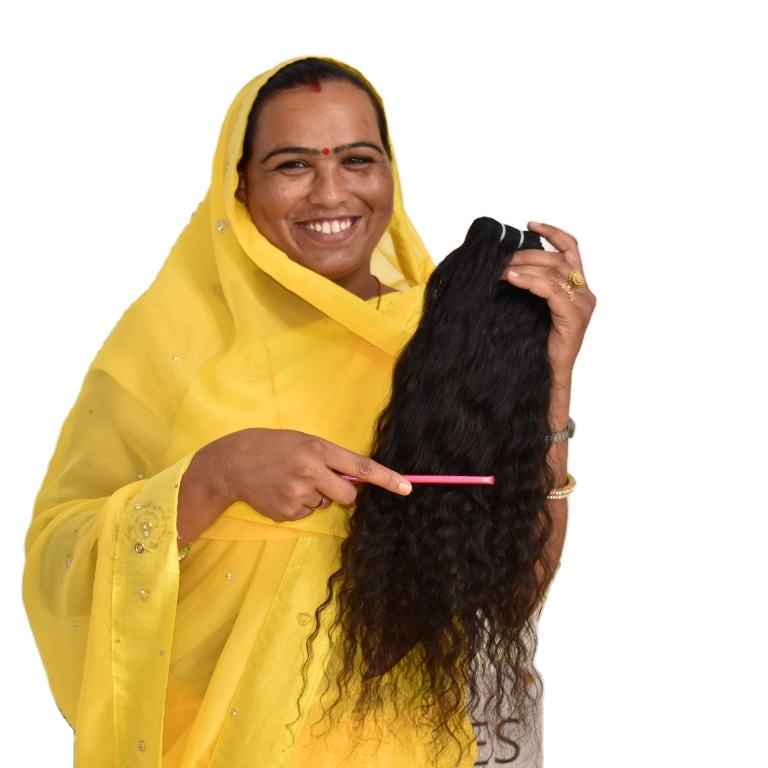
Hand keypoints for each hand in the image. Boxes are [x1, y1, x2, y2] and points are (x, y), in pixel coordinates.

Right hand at [178, 429, 412, 541]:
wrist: (233, 463)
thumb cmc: (275, 447)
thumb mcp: (305, 441)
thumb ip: (330, 458)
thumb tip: (357, 480)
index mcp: (317, 449)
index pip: (360, 466)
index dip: (386, 478)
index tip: (406, 488)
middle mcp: (310, 472)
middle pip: (348, 494)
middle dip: (342, 490)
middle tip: (319, 478)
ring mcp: (297, 494)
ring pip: (325, 504)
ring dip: (315, 495)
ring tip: (291, 480)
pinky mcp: (286, 512)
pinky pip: (307, 513)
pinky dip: (299, 505)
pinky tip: (281, 491)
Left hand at [503, 221, 595, 379]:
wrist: (547, 377)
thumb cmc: (537, 345)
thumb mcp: (533, 308)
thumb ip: (531, 286)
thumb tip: (506, 266)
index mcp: (579, 289)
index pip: (571, 250)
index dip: (553, 233)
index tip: (530, 224)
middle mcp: (585, 294)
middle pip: (557, 259)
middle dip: (527, 254)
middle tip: (502, 257)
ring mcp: (582, 305)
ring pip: (554, 272)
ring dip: (524, 266)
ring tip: (501, 268)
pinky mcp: (574, 317)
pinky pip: (551, 291)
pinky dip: (530, 282)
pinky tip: (512, 279)